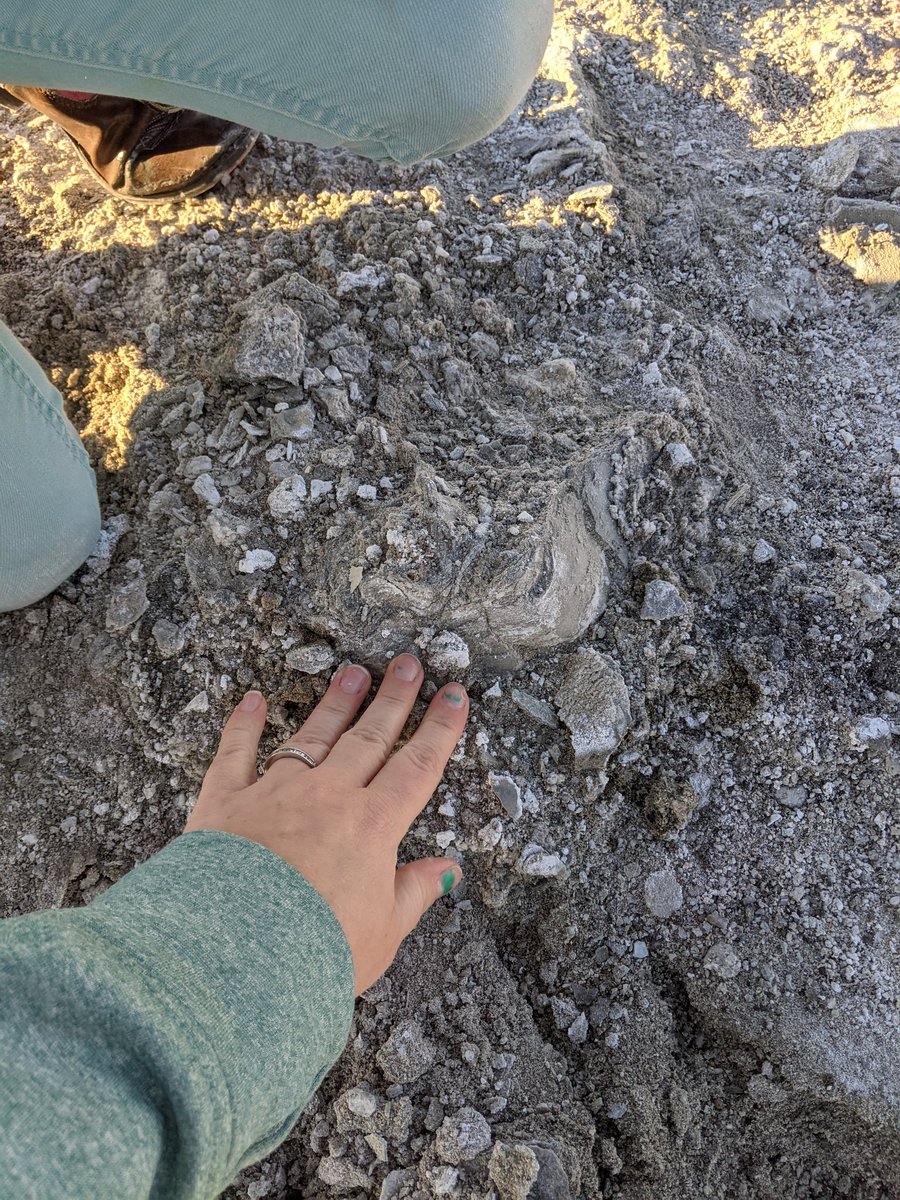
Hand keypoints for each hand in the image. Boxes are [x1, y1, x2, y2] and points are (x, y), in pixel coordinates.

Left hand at [185, 655, 467, 993]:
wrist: (235, 954)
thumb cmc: (315, 951)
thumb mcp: (382, 933)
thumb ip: (414, 893)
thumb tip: (447, 870)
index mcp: (373, 826)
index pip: (417, 767)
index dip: (440, 730)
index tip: (454, 696)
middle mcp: (328, 797)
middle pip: (370, 737)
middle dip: (394, 698)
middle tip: (408, 662)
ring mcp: (276, 792)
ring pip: (314, 736)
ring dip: (336, 702)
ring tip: (354, 672)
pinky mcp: (226, 801)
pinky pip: (236, 753)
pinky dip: (243, 725)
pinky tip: (251, 700)